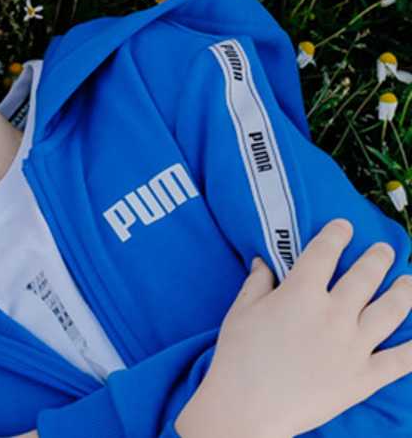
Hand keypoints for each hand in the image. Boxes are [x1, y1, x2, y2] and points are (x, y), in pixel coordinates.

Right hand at [175, 220, 411, 437]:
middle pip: (365, 277)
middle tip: (384, 250)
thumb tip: (265, 262)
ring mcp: (354, 347)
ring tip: (409, 282)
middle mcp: (334, 314)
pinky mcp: (365, 377)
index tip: (345, 226)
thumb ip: (257, 283)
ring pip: (391, 311)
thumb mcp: (240, 311)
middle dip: (377, 258)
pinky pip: (401, 360)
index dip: (336, 235)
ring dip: (404, 292)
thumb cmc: (238, 356)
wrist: (249, 407)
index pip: (324, 253)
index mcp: (300, 294)